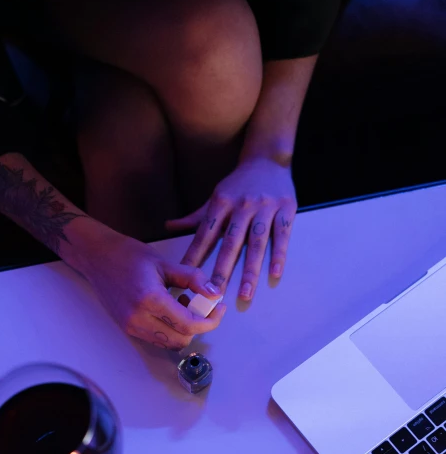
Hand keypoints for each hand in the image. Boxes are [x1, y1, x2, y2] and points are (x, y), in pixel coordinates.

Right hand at [70, 226, 225, 349]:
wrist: (97, 258)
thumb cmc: (129, 256)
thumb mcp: (165, 263)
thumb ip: (193, 279)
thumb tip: (214, 294)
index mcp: (150, 300)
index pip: (188, 324)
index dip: (210, 321)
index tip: (219, 309)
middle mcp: (139, 318)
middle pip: (181, 340)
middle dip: (198, 327)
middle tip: (203, 305)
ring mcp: (131, 326)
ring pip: (169, 344)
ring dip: (184, 330)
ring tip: (183, 304)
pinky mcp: (128, 328)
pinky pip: (157, 339)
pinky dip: (170, 330)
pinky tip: (170, 309)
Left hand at [166, 158, 296, 299]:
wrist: (268, 159)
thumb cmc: (238, 184)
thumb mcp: (215, 197)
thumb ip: (195, 217)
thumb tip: (168, 226)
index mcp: (221, 204)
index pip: (205, 235)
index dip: (195, 257)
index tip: (186, 278)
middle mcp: (241, 206)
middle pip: (230, 243)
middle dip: (221, 270)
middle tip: (214, 294)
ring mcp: (264, 208)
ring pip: (256, 243)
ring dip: (250, 270)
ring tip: (244, 294)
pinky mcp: (286, 209)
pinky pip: (281, 235)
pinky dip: (278, 255)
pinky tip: (274, 274)